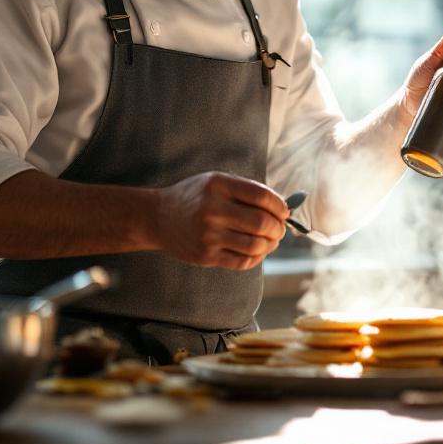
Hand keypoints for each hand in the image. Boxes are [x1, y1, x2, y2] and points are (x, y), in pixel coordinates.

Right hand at [152, 172, 287, 270]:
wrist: (158, 218)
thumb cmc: (194, 197)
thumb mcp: (216, 182)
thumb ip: (246, 191)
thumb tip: (282, 208)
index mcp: (218, 185)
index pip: (261, 196)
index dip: (279, 205)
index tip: (284, 211)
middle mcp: (213, 210)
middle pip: (261, 222)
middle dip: (278, 228)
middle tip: (280, 229)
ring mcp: (208, 235)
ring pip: (255, 245)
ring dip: (270, 244)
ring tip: (271, 240)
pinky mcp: (206, 256)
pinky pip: (243, 261)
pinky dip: (257, 257)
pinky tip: (258, 251)